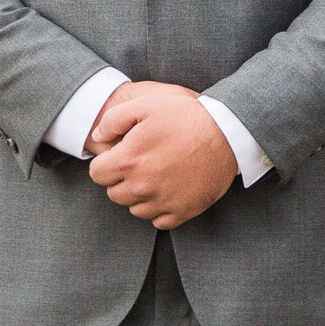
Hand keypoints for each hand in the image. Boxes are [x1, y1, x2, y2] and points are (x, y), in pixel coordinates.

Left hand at [88, 82, 237, 228]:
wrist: (227, 133)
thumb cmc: (186, 116)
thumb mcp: (147, 105)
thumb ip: (114, 120)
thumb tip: (97, 137)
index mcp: (129, 160)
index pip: (97, 174)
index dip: (107, 163)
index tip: (122, 155)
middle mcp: (142, 186)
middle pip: (115, 194)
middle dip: (122, 180)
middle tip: (142, 163)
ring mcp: (162, 202)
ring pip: (135, 209)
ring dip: (141, 195)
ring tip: (158, 174)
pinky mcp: (182, 212)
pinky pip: (159, 221)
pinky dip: (161, 209)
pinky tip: (170, 189)